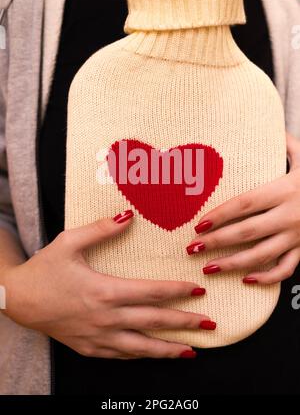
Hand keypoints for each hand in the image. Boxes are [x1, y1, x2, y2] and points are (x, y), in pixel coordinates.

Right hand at [2, 210, 213, 359]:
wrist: (18, 300)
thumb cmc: (44, 269)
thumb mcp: (70, 242)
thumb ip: (101, 229)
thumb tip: (128, 215)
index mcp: (104, 290)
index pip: (151, 292)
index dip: (177, 291)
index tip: (197, 289)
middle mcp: (106, 318)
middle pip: (154, 321)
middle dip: (185, 323)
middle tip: (210, 324)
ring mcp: (97, 337)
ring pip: (141, 347)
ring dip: (169, 349)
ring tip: (192, 351)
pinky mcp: (88, 348)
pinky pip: (121, 355)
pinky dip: (141, 356)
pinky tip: (153, 354)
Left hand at [186, 133, 299, 284]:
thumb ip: (288, 145)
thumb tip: (271, 130)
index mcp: (284, 190)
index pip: (245, 204)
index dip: (220, 214)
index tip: (198, 224)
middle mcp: (289, 215)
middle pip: (247, 231)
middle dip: (217, 241)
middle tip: (193, 248)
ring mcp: (297, 235)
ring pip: (262, 254)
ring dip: (233, 263)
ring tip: (208, 267)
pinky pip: (286, 268)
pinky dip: (267, 278)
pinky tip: (246, 279)